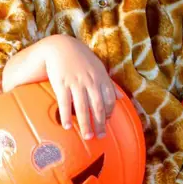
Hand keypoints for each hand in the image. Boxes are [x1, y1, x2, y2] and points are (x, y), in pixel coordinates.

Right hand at [2, 35, 121, 139]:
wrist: (60, 47)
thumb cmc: (81, 59)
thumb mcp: (99, 68)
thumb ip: (110, 84)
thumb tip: (121, 98)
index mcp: (101, 78)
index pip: (109, 99)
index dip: (109, 113)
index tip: (106, 123)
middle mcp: (90, 81)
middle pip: (97, 107)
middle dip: (100, 124)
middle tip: (100, 137)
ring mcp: (76, 83)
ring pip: (82, 108)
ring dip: (85, 124)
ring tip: (87, 137)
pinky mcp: (62, 84)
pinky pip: (65, 103)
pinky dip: (66, 116)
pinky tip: (67, 126)